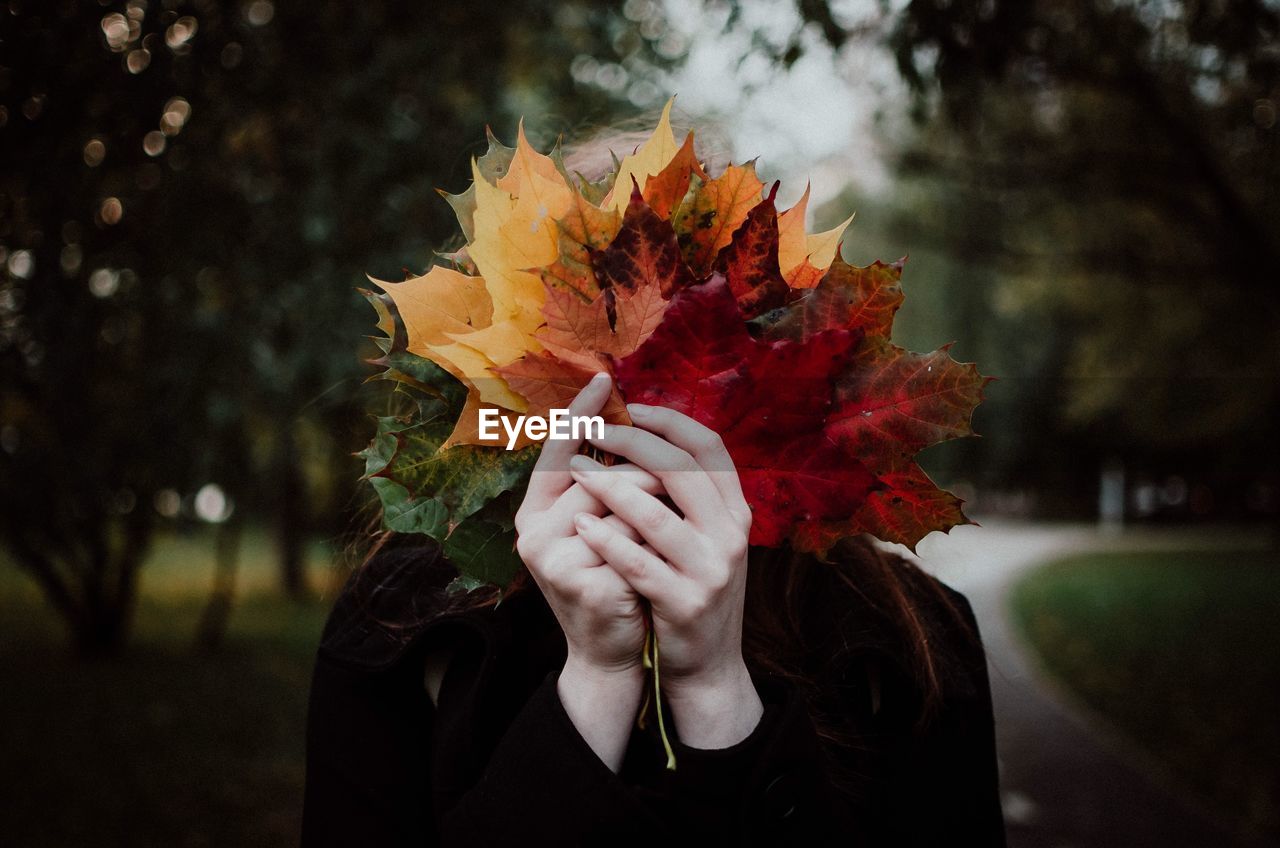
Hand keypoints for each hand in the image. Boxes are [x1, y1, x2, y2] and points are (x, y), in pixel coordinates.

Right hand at [513, 372, 662, 769]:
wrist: (613, 655)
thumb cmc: (614, 583)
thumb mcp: (605, 531)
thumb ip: (608, 488)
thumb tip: (641, 430)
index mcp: (535, 512)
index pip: (556, 449)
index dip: (580, 413)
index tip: (604, 377)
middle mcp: (530, 530)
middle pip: (601, 476)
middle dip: (645, 487)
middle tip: (669, 511)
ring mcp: (550, 557)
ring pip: (621, 508)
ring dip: (652, 523)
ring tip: (659, 549)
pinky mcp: (578, 582)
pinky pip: (632, 544)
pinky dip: (651, 557)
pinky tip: (646, 580)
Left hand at [568, 403, 764, 748]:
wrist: (708, 662)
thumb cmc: (692, 587)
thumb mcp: (706, 536)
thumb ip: (687, 494)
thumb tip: (645, 435)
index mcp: (735, 510)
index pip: (709, 448)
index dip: (670, 421)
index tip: (632, 407)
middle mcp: (731, 534)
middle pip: (682, 470)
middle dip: (632, 442)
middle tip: (594, 429)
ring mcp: (711, 569)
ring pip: (656, 514)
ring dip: (610, 485)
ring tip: (577, 468)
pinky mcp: (685, 602)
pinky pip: (638, 562)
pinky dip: (606, 539)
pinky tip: (580, 523)